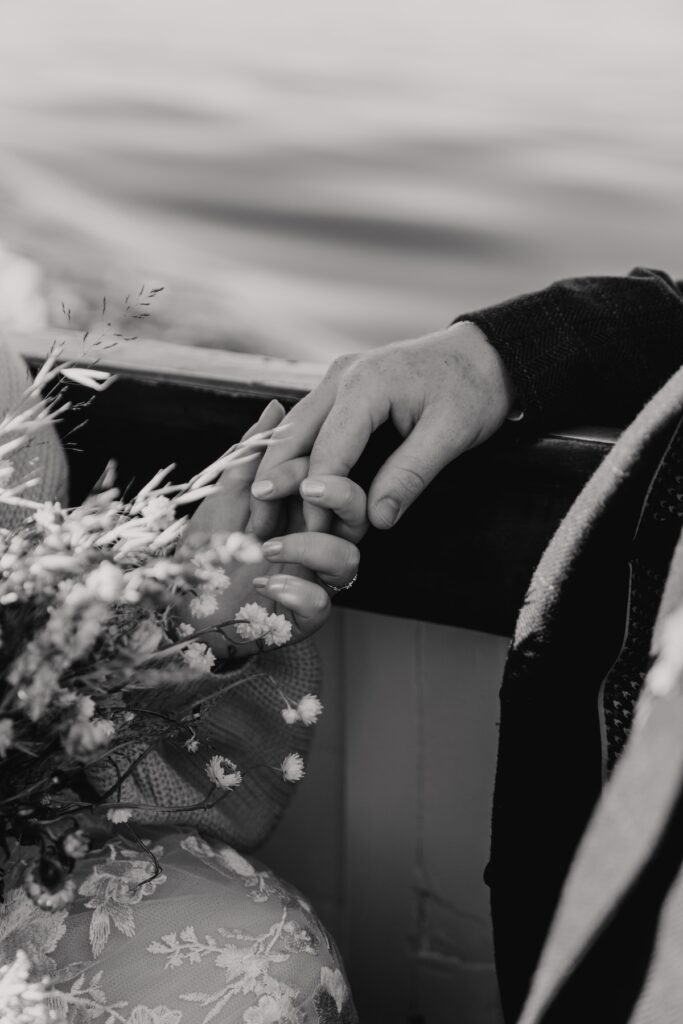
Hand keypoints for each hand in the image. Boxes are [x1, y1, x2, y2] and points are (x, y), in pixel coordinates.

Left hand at [179, 400, 364, 658]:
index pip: (330, 478)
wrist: (176, 608)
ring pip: (349, 559)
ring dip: (314, 547)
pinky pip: (322, 605)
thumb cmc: (201, 551)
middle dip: (341, 496)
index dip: (308, 470)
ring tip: (267, 548)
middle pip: (358, 515)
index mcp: (300, 510)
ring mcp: (310, 580)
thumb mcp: (221, 496)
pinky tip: (265, 584)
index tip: (267, 481)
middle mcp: (313, 543)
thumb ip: (252, 455)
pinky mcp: (299, 617)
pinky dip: (298, 591)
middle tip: (308, 491)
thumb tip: (279, 407)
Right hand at [249, 321, 514, 536]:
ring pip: (292, 429)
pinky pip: (308, 424)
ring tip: (263, 512)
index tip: (319, 536)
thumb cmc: (474, 389)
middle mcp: (341, 376)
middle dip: (272, 483)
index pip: (327, 452)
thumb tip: (376, 519)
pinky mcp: (341, 387)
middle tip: (260, 528)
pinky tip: (287, 485)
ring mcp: (337, 378)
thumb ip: (410, 476)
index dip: (319, 498)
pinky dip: (295, 455)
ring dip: (277, 470)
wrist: (485, 354)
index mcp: (365, 384)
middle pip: (290, 436)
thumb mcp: (451, 435)